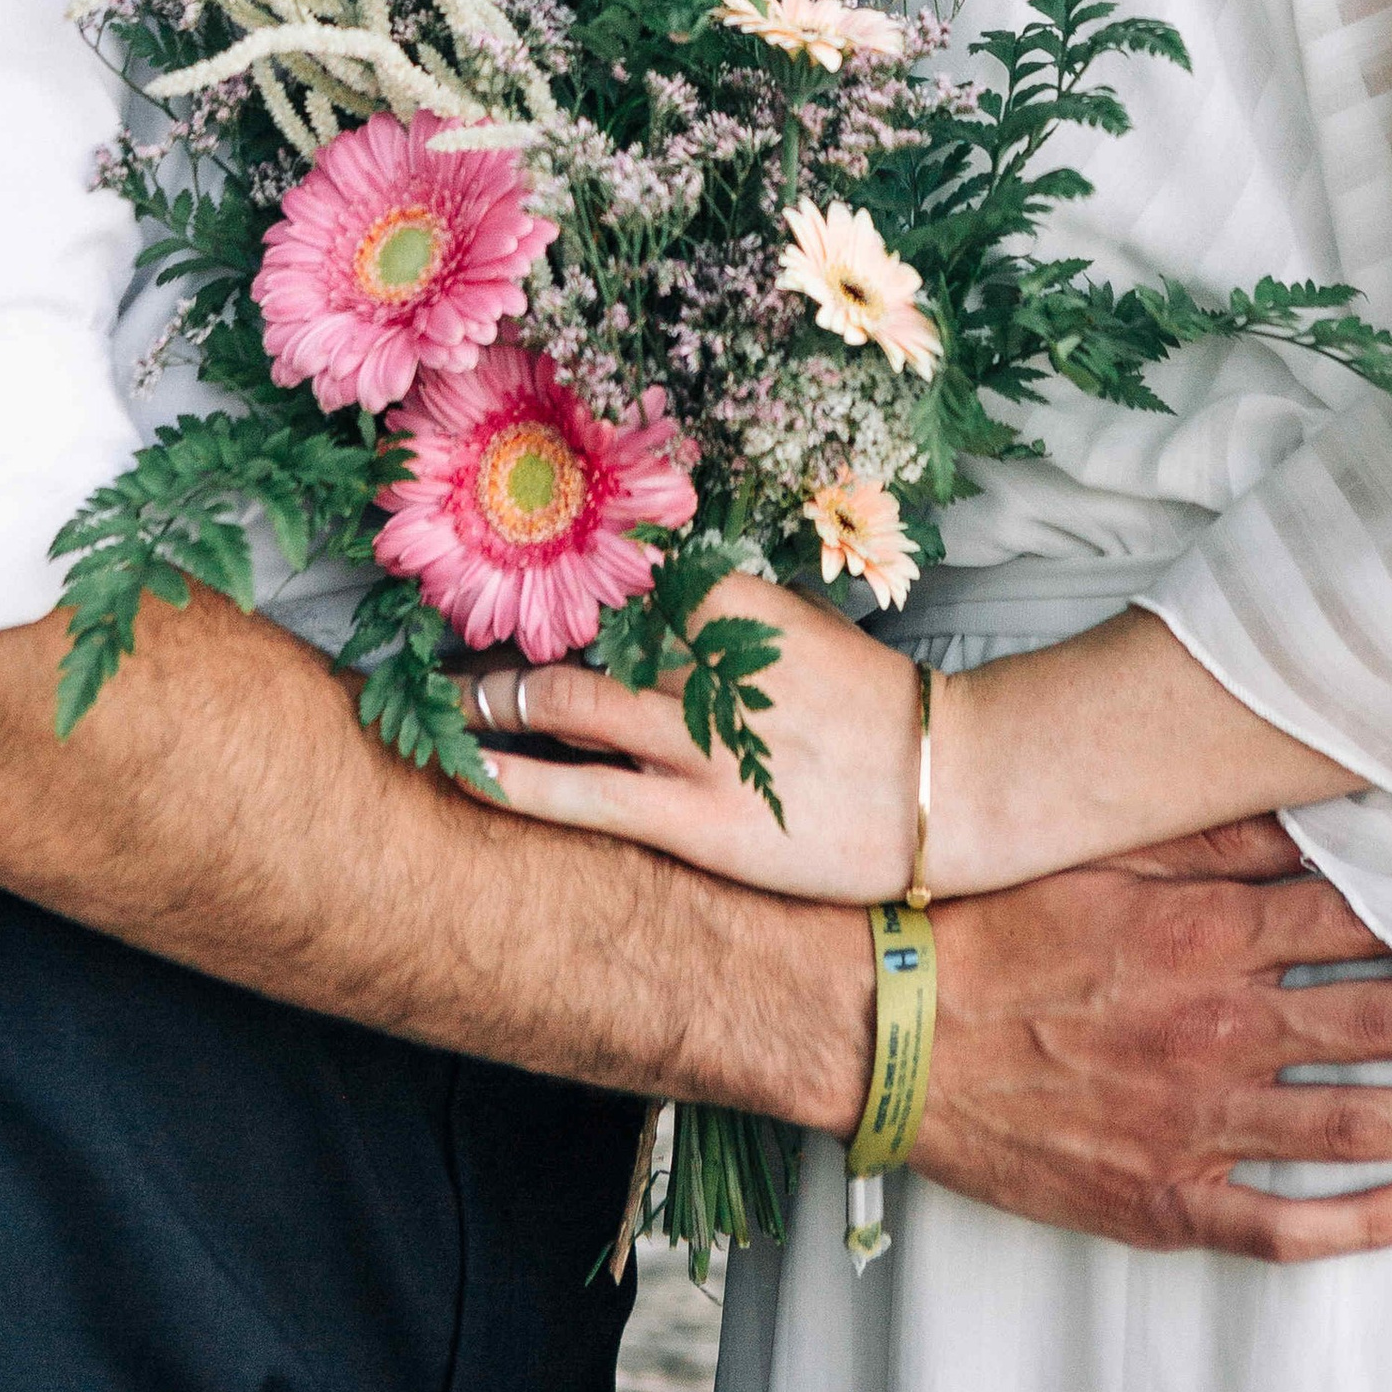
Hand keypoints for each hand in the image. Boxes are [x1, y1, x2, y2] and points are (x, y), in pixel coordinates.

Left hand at [472, 577, 921, 900]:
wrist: (944, 785)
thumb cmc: (869, 704)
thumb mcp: (797, 625)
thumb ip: (720, 608)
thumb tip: (643, 589)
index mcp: (733, 602)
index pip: (615, 570)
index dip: (549, 569)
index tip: (499, 568)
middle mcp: (707, 662)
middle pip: (576, 631)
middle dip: (504, 633)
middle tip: (449, 638)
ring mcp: (700, 744)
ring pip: (566, 704)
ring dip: (493, 698)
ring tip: (447, 700)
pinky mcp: (698, 823)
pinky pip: (584, 799)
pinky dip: (516, 782)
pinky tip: (467, 771)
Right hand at [917, 822, 1391, 1260]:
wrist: (885, 1026)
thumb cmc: (988, 922)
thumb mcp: (1101, 848)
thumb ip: (1214, 831)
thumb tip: (1318, 804)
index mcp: (1211, 933)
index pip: (1365, 922)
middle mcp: (1225, 1028)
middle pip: (1391, 1026)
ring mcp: (1204, 1122)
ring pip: (1366, 1125)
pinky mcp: (1171, 1198)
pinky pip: (1292, 1224)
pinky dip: (1374, 1223)